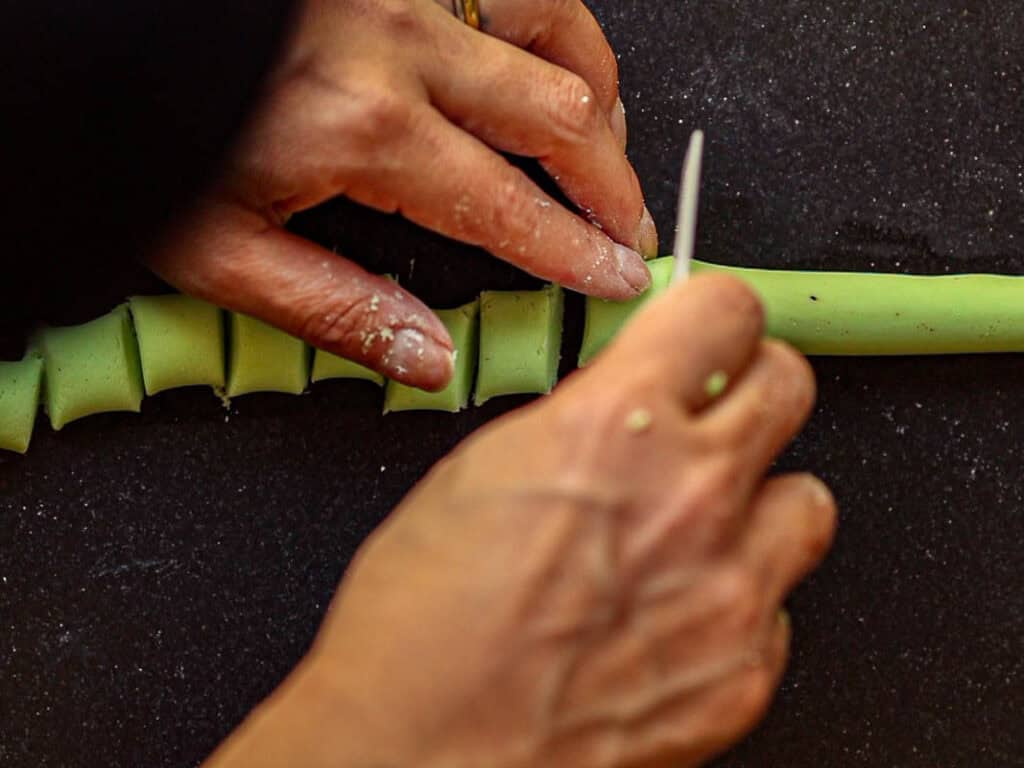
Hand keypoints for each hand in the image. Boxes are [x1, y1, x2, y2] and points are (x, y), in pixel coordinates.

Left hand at [150, 0, 656, 391]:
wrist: (93, 24)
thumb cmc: (146, 131)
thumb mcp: (220, 250)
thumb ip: (338, 309)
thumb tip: (430, 358)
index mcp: (366, 128)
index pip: (510, 206)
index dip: (578, 250)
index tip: (620, 277)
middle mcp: (403, 46)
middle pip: (561, 117)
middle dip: (614, 184)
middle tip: (632, 230)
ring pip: (557, 31)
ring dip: (597, 98)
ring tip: (606, 150)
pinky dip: (553, 29)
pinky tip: (550, 66)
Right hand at [204, 275, 836, 767]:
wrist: (423, 754)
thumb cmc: (420, 627)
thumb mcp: (482, 472)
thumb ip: (580, 422)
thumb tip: (628, 400)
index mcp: (612, 429)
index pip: (725, 312)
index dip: (715, 315)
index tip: (709, 329)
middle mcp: (689, 498)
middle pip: (790, 386)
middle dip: (752, 387)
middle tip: (712, 415)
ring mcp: (730, 590)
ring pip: (807, 499)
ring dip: (760, 500)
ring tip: (698, 529)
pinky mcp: (745, 672)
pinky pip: (779, 605)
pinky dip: (739, 599)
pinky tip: (674, 614)